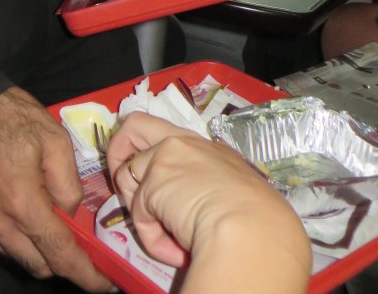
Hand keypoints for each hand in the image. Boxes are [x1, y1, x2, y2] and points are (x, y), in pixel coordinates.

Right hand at [0, 86, 112, 291]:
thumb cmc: (12, 117)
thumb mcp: (55, 139)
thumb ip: (69, 184)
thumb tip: (71, 215)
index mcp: (23, 202)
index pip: (59, 253)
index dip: (85, 274)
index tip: (104, 283)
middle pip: (39, 265)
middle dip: (63, 261)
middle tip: (80, 244)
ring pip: (19, 257)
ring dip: (39, 249)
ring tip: (48, 219)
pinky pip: (0, 244)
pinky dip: (17, 238)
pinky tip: (22, 211)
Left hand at [106, 113, 309, 293]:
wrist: (253, 226)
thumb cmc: (258, 215)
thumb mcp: (237, 189)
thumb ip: (212, 187)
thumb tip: (199, 210)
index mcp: (207, 147)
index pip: (171, 139)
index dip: (158, 159)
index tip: (160, 181)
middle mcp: (183, 144)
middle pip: (134, 126)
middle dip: (118, 150)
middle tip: (125, 182)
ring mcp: (164, 160)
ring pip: (127, 177)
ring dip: (140, 209)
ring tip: (167, 232)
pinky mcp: (151, 185)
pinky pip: (139, 217)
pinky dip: (153, 239)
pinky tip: (176, 250)